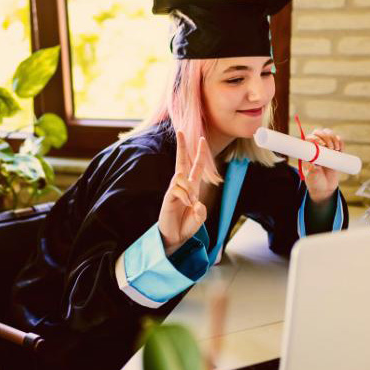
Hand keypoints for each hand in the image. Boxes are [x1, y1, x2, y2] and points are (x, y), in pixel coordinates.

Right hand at [158, 131, 209, 254]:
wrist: (175, 238)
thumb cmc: (187, 227)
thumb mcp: (199, 219)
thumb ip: (201, 211)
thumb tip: (196, 201)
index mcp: (193, 188)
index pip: (196, 167)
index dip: (200, 154)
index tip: (202, 139)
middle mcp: (183, 186)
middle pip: (181, 162)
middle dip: (182, 146)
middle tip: (181, 130)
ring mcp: (174, 191)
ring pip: (181, 176)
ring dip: (189, 189)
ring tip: (191, 203)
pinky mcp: (167, 198)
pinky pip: (177, 189)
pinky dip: (184, 196)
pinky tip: (186, 205)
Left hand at [303, 128, 342, 203]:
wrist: (325, 188)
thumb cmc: (314, 181)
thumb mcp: (311, 176)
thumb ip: (311, 169)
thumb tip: (312, 161)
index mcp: (308, 151)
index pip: (310, 137)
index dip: (316, 137)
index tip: (322, 145)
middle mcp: (317, 147)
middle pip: (320, 133)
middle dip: (326, 137)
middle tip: (330, 148)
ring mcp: (327, 148)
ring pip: (329, 134)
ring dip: (334, 138)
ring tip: (336, 149)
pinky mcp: (336, 152)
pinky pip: (339, 141)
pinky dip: (340, 141)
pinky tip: (340, 147)